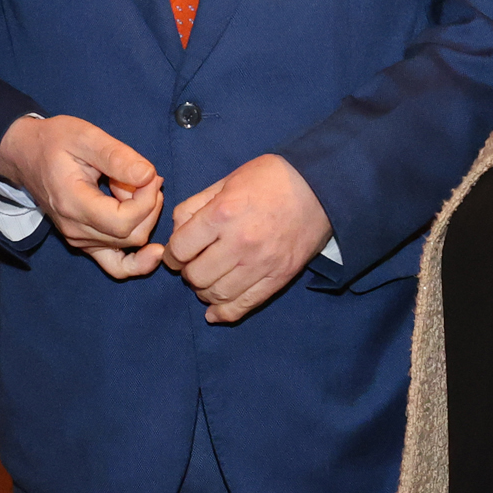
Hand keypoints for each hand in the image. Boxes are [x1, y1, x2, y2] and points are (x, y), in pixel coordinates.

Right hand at [0, 115, 164, 278]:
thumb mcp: (85, 136)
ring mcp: (80, 240)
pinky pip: (116, 265)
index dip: (147, 200)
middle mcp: (75, 230)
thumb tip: (148, 176)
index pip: (124, 221)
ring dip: (143, 217)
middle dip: (150, 205)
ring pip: (130, 244)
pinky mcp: (86, 243)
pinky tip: (153, 250)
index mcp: (72, 204)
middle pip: (132, 235)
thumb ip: (117, 156)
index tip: (149, 175)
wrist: (27, 155)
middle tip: (146, 176)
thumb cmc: (54, 141)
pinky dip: (138, 259)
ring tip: (133, 188)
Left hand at [161, 155, 331, 324]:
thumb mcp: (226, 181)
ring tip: (207, 281)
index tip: (177, 253)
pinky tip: (214, 312)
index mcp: (223, 213)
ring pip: (217, 293)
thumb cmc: (270, 179)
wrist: (319, 188)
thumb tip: (177, 233)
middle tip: (193, 264)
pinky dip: (224, 312)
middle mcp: (240, 242)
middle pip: (196, 275)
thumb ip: (195, 206)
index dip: (173, 253)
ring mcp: (261, 264)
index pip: (181, 249)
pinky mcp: (278, 278)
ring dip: (204, 291)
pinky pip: (245, 305)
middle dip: (188, 272)